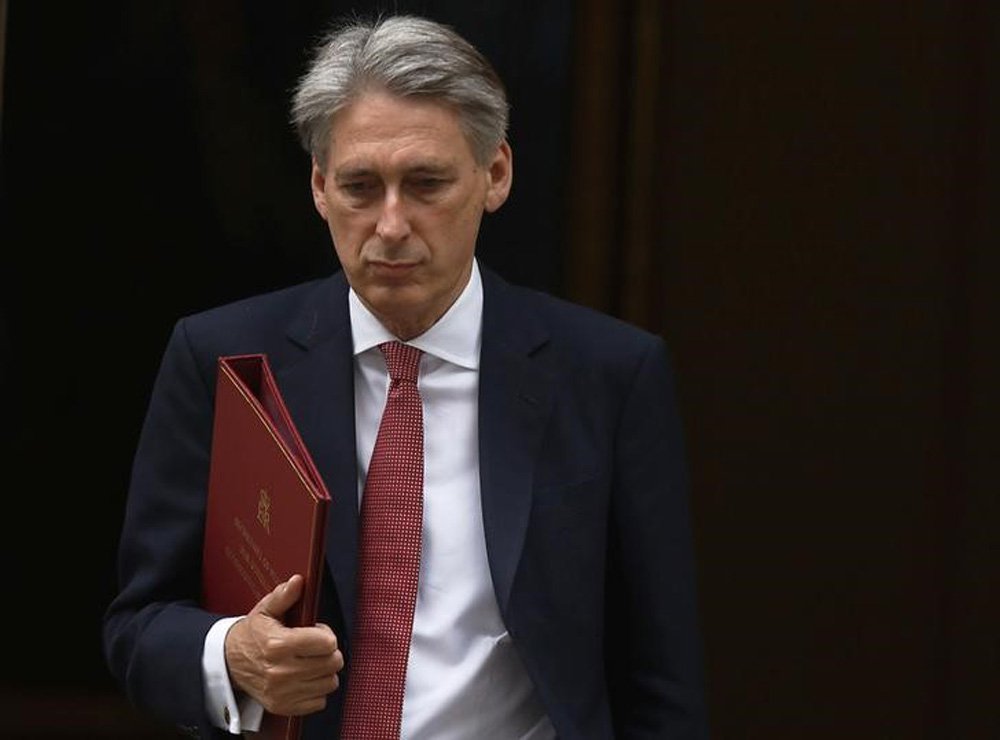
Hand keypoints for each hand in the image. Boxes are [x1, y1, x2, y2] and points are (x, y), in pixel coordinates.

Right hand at [224, 574, 343, 716]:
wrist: (229, 663)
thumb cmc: (252, 635)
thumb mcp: (265, 610)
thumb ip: (284, 596)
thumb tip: (298, 581)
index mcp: (278, 645)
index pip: (327, 643)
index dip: (326, 634)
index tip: (316, 632)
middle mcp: (281, 671)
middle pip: (332, 663)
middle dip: (329, 652)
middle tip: (314, 647)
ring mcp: (282, 692)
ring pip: (329, 682)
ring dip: (324, 671)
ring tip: (310, 662)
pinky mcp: (283, 706)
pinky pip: (319, 701)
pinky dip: (316, 690)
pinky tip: (304, 678)